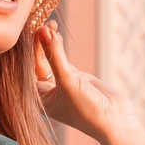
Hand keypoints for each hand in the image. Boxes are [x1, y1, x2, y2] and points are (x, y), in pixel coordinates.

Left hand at [34, 20, 140, 140]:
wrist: (114, 120)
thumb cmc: (86, 108)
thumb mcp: (68, 80)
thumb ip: (55, 55)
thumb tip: (44, 32)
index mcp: (39, 98)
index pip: (30, 68)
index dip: (32, 49)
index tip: (35, 30)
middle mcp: (48, 91)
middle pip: (39, 62)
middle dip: (40, 44)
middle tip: (42, 24)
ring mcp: (62, 83)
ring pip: (52, 59)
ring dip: (50, 43)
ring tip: (50, 25)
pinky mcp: (76, 78)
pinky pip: (63, 59)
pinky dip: (60, 47)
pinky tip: (57, 35)